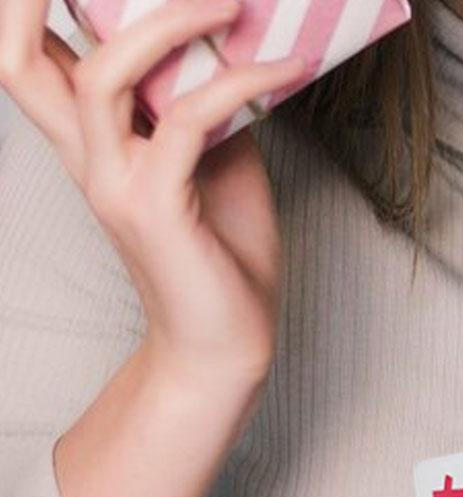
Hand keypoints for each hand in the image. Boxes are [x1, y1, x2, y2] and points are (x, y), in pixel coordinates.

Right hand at [0, 0, 305, 386]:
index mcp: (84, 138)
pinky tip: (283, 70)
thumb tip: (230, 37)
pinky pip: (188, 123)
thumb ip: (199, 97)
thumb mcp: (214, 157)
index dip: (33, 5)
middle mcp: (84, 154)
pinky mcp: (157, 208)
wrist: (225, 343)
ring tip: (231, 2)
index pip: (30, 51)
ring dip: (168, 22)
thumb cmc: (221, 253)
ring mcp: (114, 180)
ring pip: (103, 73)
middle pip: (16, 53)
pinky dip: (238, 86)